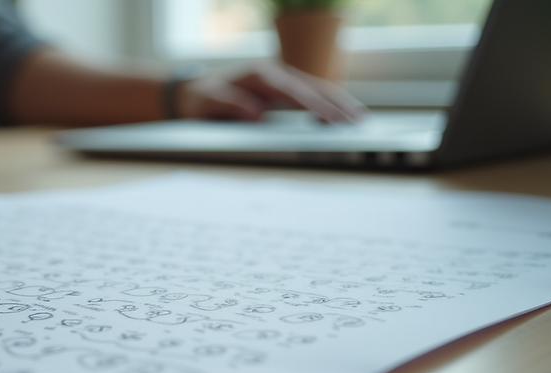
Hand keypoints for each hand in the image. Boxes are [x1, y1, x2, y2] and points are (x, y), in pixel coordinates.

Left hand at [176, 62, 364, 122]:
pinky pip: (310, 94)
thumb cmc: (200, 100)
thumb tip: (257, 114)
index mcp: (259, 76)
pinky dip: (328, 103)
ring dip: (338, 102)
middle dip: (337, 104)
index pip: (294, 93)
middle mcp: (274, 73)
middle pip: (313, 87)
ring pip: (316, 88)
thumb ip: (230, 106)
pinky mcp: (283, 88)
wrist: (191, 92)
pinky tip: (341, 115)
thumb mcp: (207, 104)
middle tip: (357, 122)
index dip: (315, 107)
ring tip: (359, 119)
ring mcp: (280, 79)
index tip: (331, 120)